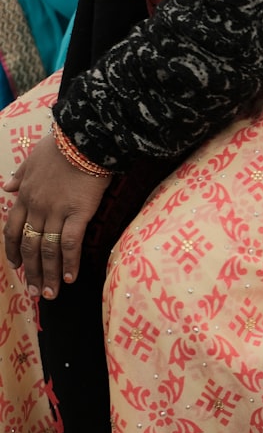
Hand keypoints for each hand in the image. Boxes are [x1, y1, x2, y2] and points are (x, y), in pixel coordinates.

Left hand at [3, 135, 110, 298]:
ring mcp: (55, 211)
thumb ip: (20, 175)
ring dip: (49, 273)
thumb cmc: (62, 145)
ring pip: (47, 249)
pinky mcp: (78, 213)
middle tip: (36, 290)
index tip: (17, 267)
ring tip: (51, 293)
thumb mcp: (33, 158)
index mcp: (24, 194)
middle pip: (28, 245)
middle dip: (32, 271)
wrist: (85, 139)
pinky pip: (70, 243)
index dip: (12, 251)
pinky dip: (69, 262)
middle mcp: (36, 207)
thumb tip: (6, 188)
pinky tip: (70, 277)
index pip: (12, 229)